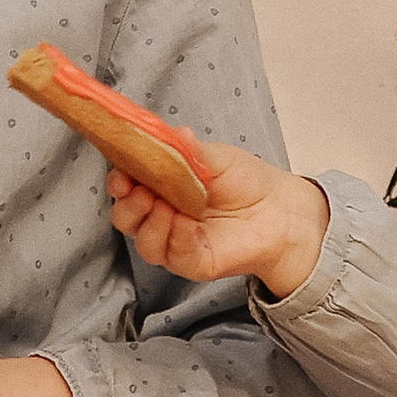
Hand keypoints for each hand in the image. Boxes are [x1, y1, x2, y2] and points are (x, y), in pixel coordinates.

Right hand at [104, 140, 328, 297]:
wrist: (279, 210)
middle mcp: (161, 215)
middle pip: (125, 218)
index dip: (118, 181)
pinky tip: (189, 226)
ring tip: (165, 208)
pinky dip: (177, 240)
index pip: (126, 186)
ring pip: (144, 243)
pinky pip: (174, 256)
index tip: (121, 175)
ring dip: (149, 225)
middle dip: (127, 206)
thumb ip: (190, 149)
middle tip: (141, 192)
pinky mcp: (192, 262)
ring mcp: (175, 241)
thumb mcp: (216, 157)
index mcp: (160, 186)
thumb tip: (174, 134)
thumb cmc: (244, 181)